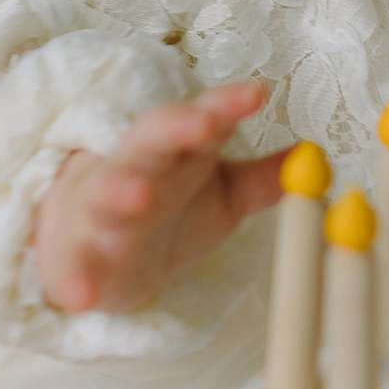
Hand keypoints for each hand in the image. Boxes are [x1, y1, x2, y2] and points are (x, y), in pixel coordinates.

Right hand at [31, 81, 287, 313]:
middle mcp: (136, 172)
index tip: (256, 93)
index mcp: (174, 154)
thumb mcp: (218, 195)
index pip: (201, 120)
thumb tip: (315, 158)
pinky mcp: (77, 259)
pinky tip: (79, 295)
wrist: (91, 253)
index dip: (225, 105)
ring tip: (139, 194)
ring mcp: (101, 213)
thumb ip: (262, 180)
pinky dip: (73, 280)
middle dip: (175, 129)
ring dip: (121, 191)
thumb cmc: (162, 216)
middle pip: (152, 141)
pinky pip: (73, 269)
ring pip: (107, 195)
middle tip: (201, 122)